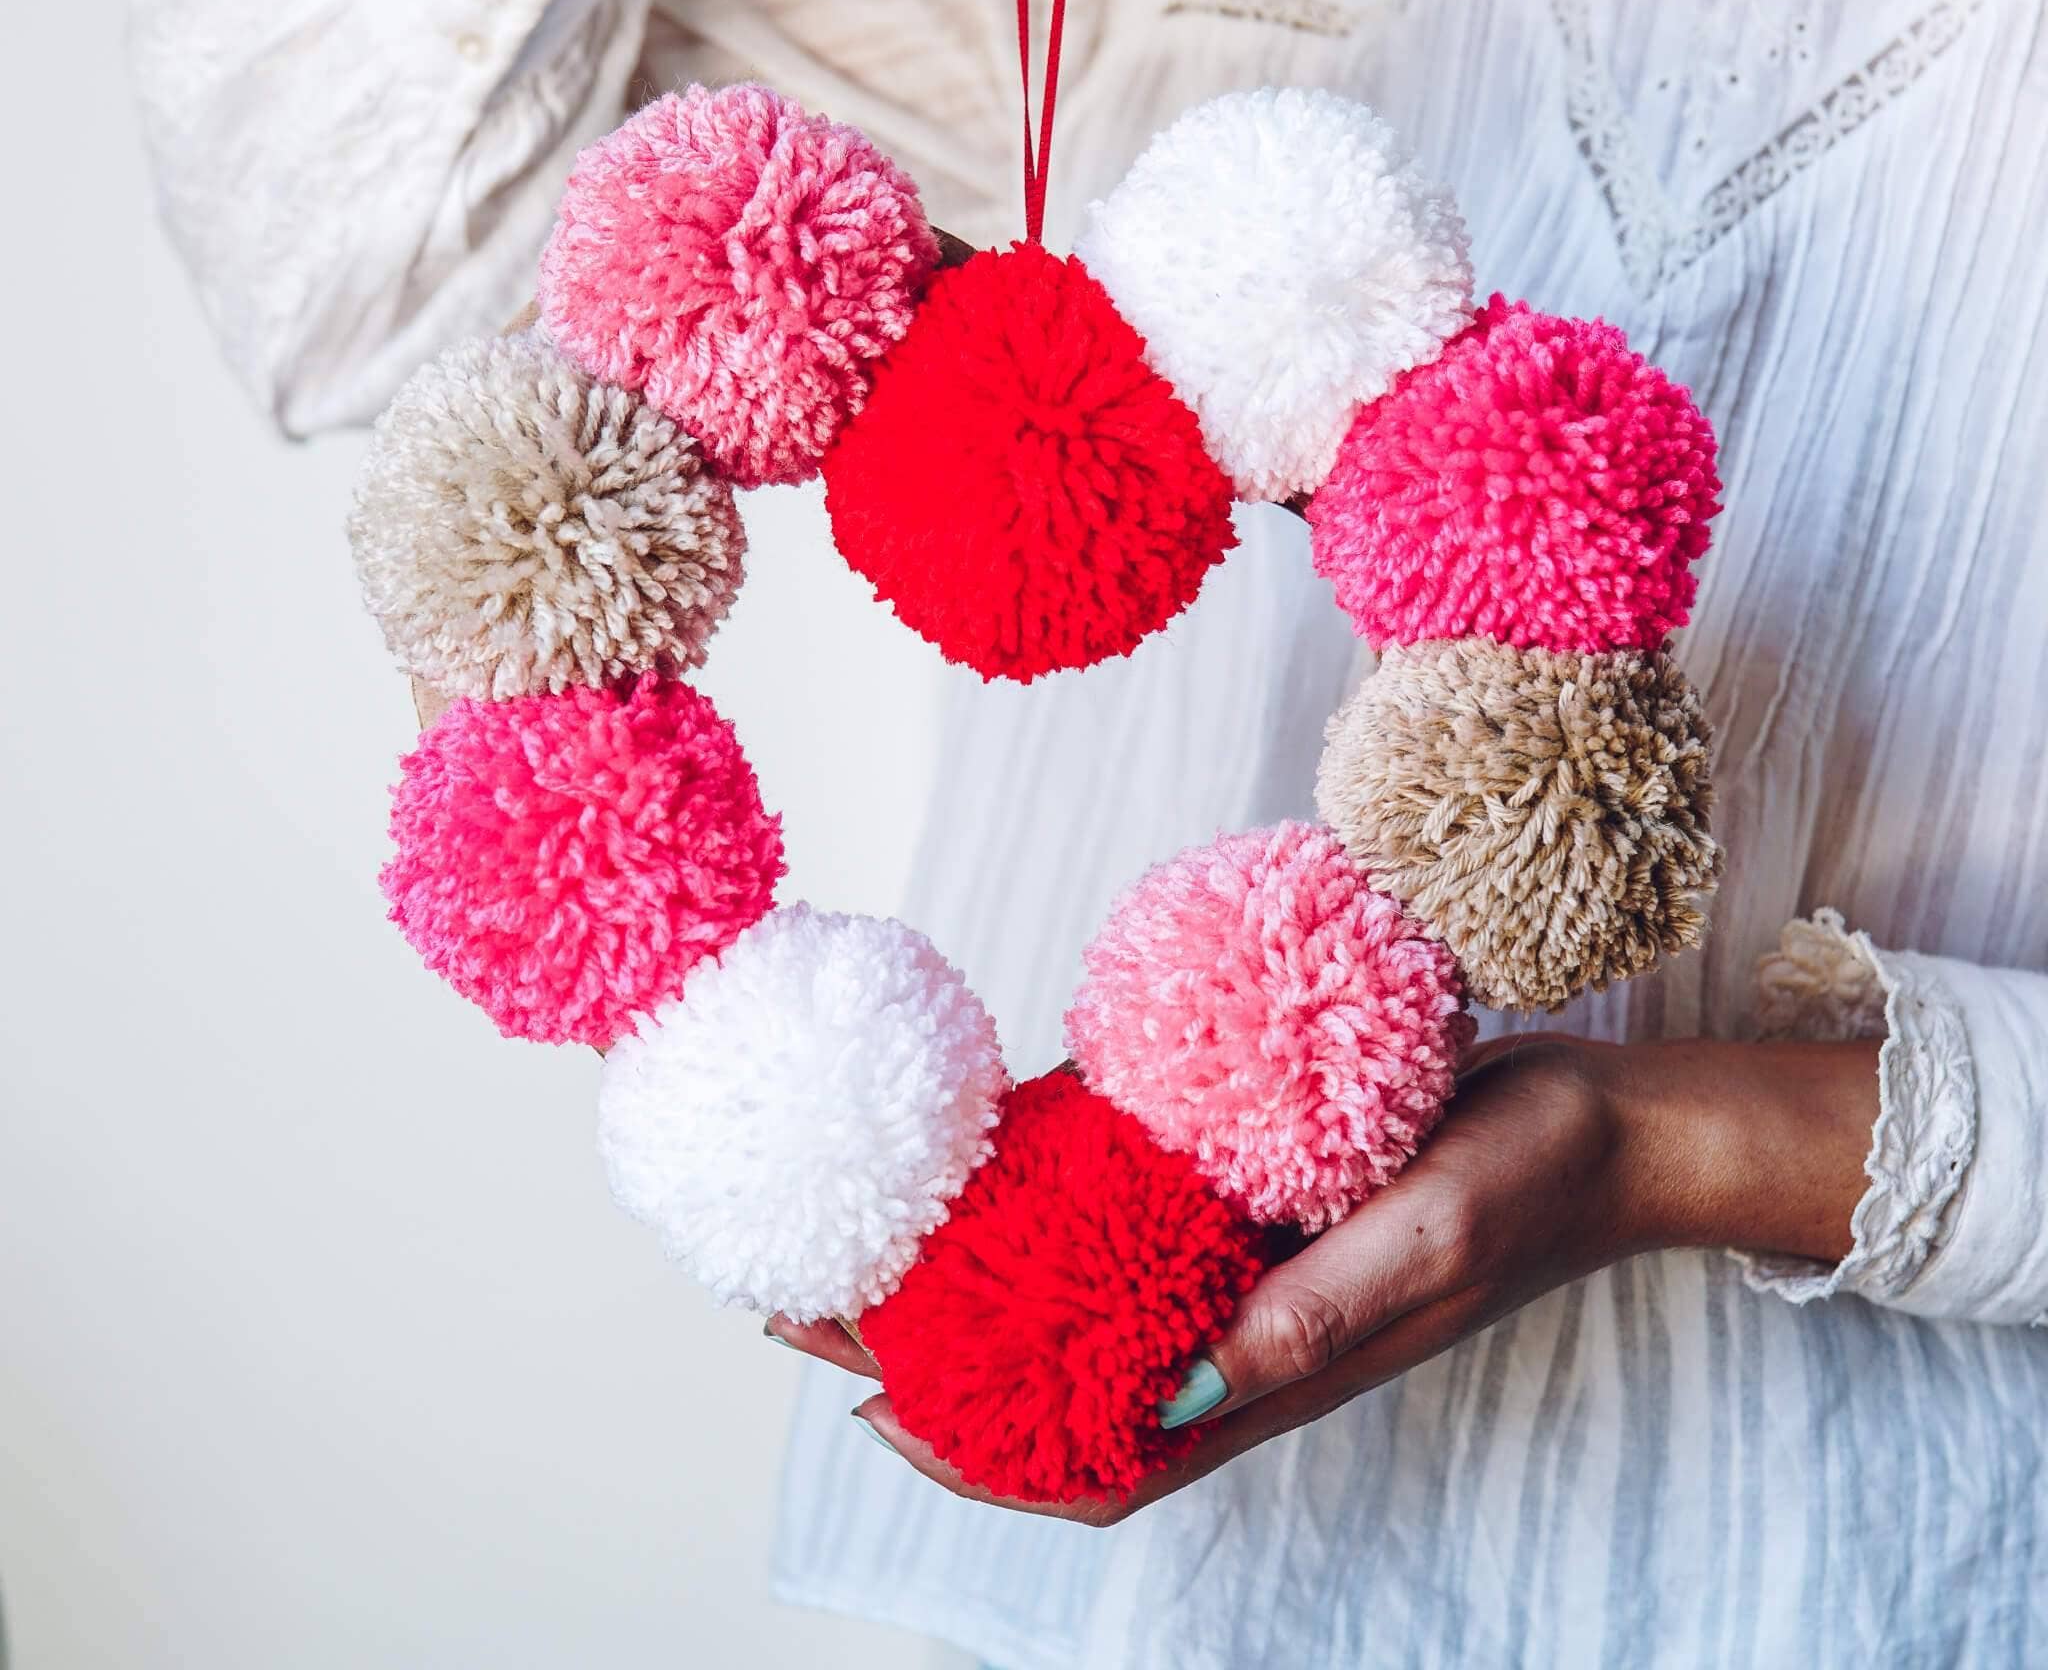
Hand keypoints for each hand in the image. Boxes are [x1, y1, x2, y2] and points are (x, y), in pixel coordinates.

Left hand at [769, 1031, 1878, 1525]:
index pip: (1095, 1454)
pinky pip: (1123, 1200)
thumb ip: (1321, 1310)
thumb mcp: (1431, 1241)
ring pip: (1071, 1291)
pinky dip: (1048, 1189)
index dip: (977, 1452)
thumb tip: (1192, 1382)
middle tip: (808, 1291)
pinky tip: (983, 1148)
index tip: (870, 1407)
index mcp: (1263, 1372)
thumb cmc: (1523, 1184)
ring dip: (967, 1273)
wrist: (1595, 1125)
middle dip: (926, 1348)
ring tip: (861, 1224)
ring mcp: (1230, 1261)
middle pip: (1050, 1369)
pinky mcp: (1243, 1194)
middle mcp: (1225, 1329)